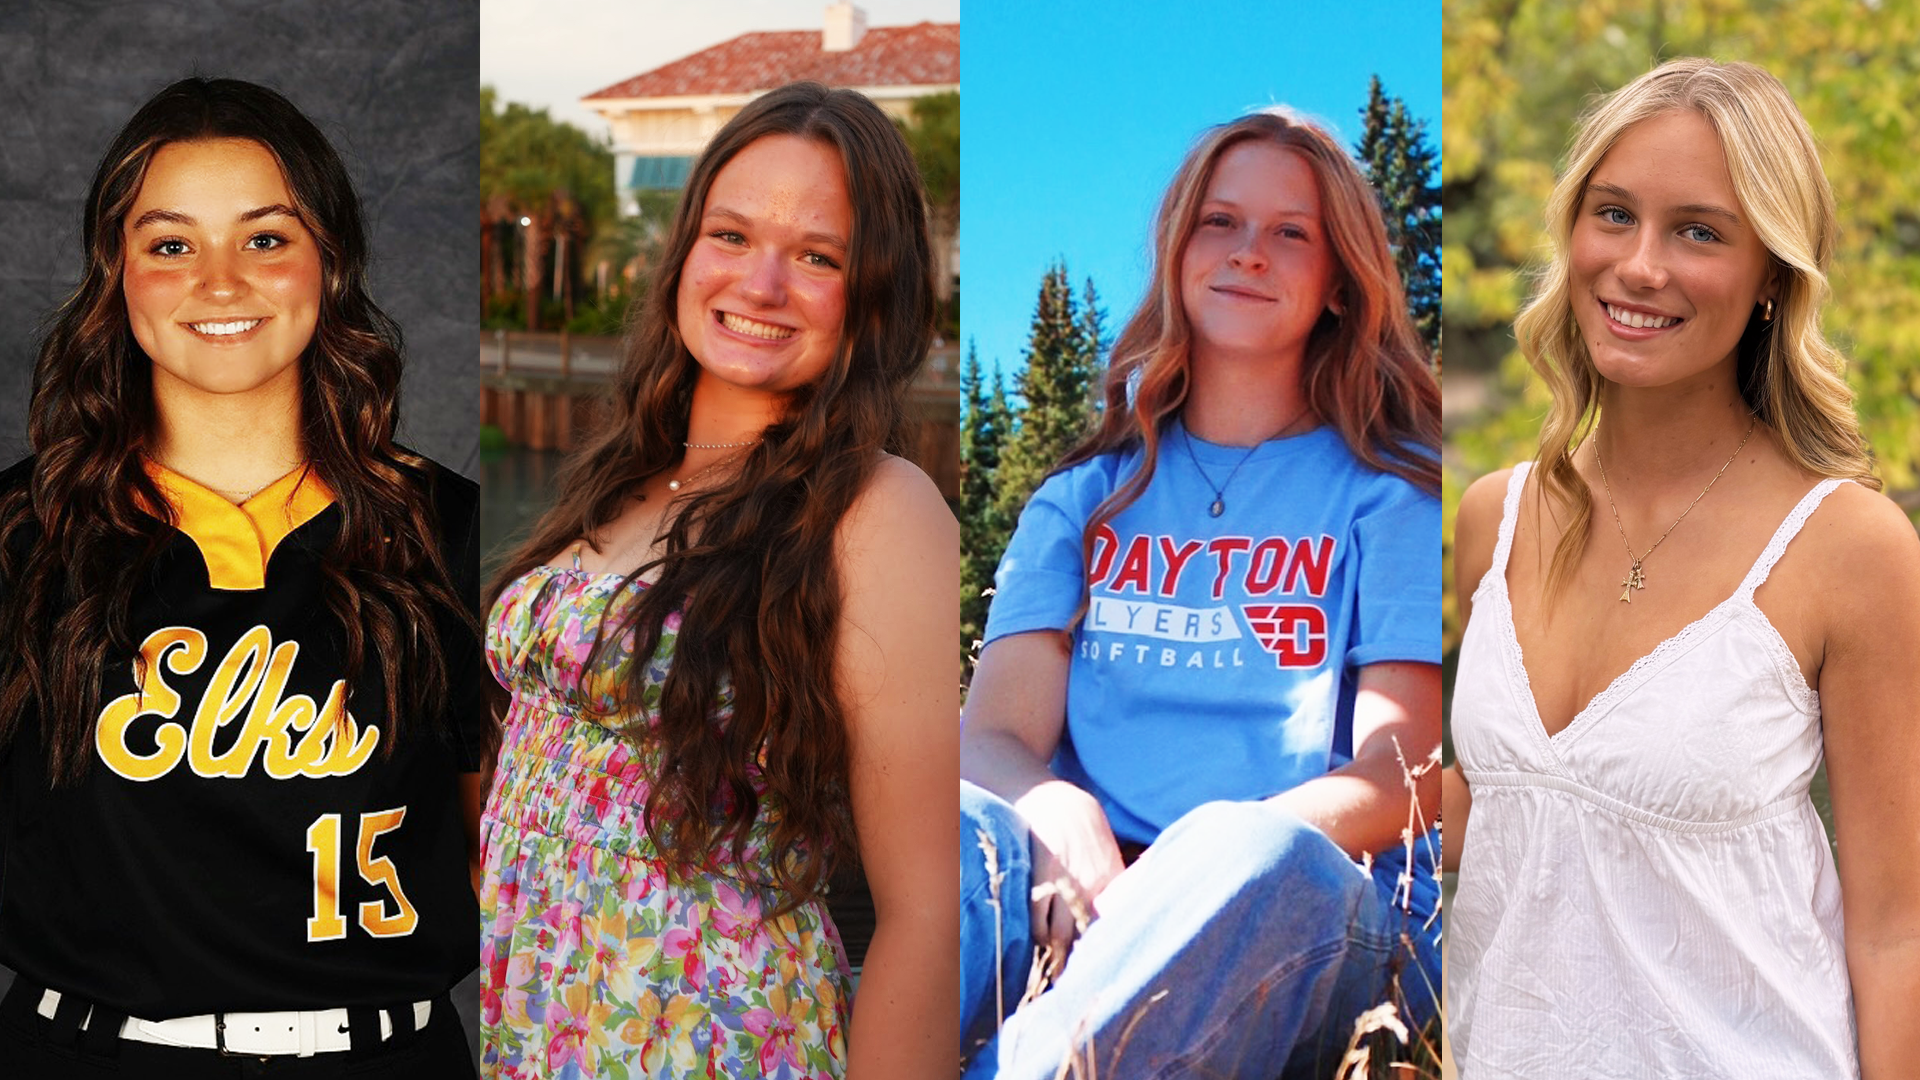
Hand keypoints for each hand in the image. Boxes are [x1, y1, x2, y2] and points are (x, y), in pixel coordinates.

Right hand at [1013, 779, 1126, 977]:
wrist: (1055, 800)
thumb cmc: (1086, 827)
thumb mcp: (1109, 854)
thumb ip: (1115, 884)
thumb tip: (1124, 914)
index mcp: (1112, 880)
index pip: (1114, 926)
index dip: (1109, 949)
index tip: (1107, 965)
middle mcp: (1089, 886)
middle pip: (1086, 938)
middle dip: (1081, 961)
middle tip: (1079, 979)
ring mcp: (1061, 883)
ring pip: (1058, 934)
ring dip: (1056, 952)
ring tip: (1055, 964)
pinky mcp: (1037, 878)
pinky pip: (1036, 920)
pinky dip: (1036, 936)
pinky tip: (1038, 941)